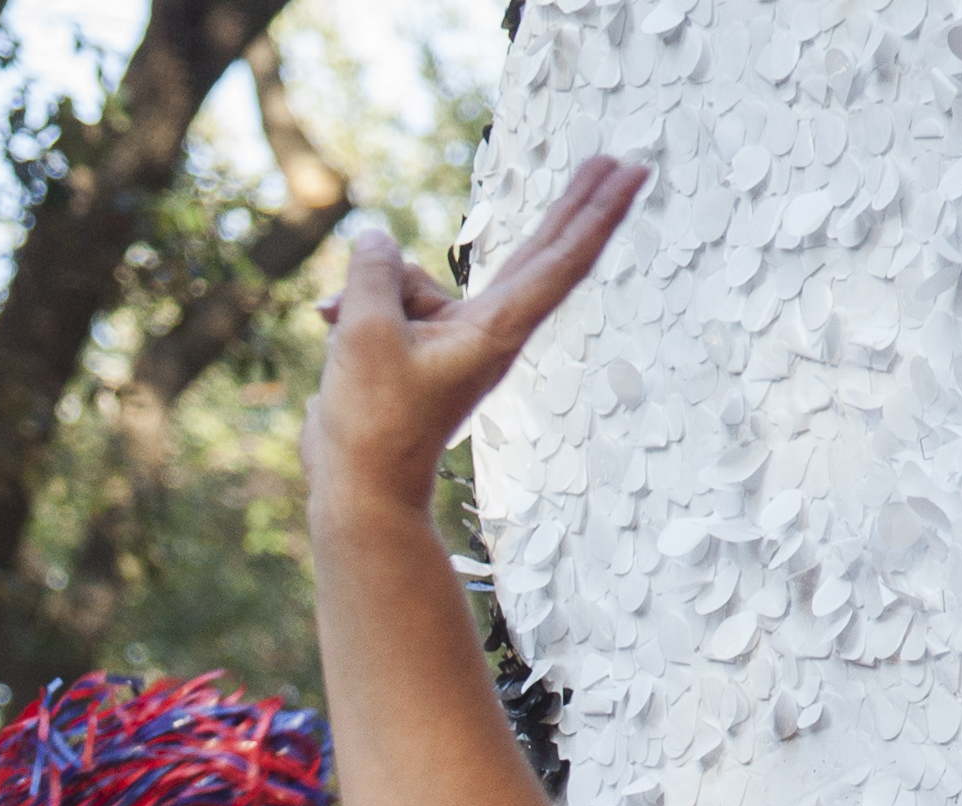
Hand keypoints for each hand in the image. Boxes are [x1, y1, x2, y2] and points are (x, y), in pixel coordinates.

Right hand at [308, 155, 645, 512]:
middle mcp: (488, 330)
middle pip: (540, 254)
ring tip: (338, 321)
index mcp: (495, 329)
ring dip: (379, 286)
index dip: (597, 213)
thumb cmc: (372, 422)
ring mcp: (456, 339)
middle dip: (571, 206)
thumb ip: (375, 273)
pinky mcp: (423, 349)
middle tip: (612, 160)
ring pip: (426, 278)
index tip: (633, 174)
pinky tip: (329, 317)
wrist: (358, 488)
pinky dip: (364, 305)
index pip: (561, 261)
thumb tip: (376, 240)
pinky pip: (398, 301)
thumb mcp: (365, 331)